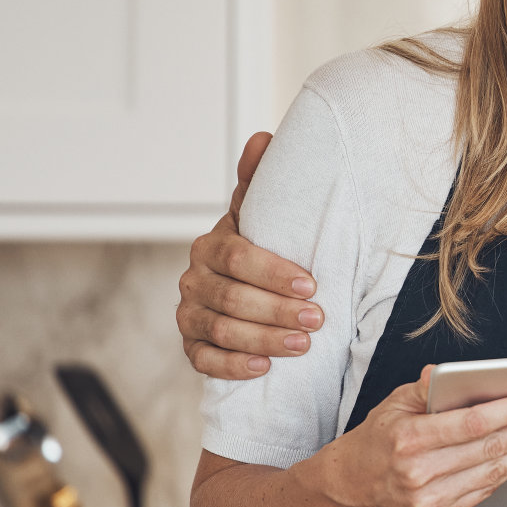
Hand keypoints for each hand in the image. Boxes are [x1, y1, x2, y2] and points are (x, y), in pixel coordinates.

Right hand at [178, 132, 323, 379]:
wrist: (247, 284)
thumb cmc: (262, 246)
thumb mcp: (264, 214)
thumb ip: (260, 182)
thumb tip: (263, 138)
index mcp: (213, 245)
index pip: (238, 257)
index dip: (274, 272)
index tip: (312, 284)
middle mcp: (195, 279)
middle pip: (230, 298)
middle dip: (276, 310)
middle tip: (317, 319)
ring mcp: (190, 314)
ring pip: (219, 330)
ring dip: (263, 338)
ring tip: (302, 345)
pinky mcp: (192, 345)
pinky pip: (203, 360)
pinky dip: (233, 366)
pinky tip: (264, 368)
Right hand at [321, 366, 506, 506]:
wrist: (350, 488)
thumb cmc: (377, 439)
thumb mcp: (393, 404)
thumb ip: (425, 388)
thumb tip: (447, 373)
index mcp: (408, 440)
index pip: (471, 424)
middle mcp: (419, 473)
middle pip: (490, 450)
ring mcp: (430, 500)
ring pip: (493, 473)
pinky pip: (484, 490)